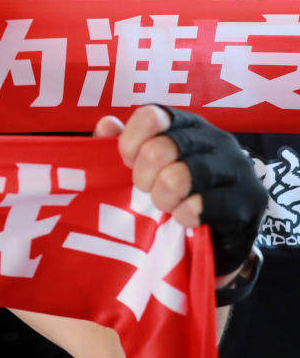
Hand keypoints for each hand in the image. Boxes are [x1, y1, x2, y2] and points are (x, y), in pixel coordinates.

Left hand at [94, 106, 266, 276]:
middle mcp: (217, 139)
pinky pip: (202, 205)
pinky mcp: (250, 201)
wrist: (217, 241)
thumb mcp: (144, 170)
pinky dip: (184, 216)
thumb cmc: (175, 196)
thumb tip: (106, 124)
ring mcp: (238, 168)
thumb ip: (124, 146)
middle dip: (142, 177)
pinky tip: (184, 219)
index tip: (127, 163)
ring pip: (181, 176)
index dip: (130, 142)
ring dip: (163, 197)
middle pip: (161, 148)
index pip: (152, 115)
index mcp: (188, 125)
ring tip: (165, 206)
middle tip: (145, 191)